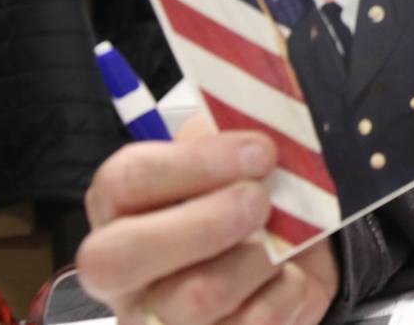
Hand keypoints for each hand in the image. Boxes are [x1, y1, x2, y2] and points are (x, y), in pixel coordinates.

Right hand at [78, 114, 337, 324]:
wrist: (292, 258)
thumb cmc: (250, 197)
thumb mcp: (239, 159)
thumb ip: (238, 132)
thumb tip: (265, 110)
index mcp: (121, 207)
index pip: (124, 181)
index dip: (194, 164)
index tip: (260, 151)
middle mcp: (124, 271)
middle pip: (122, 256)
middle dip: (204, 223)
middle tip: (261, 200)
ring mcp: (156, 319)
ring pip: (195, 298)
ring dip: (259, 259)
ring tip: (283, 241)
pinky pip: (249, 324)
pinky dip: (287, 294)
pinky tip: (291, 276)